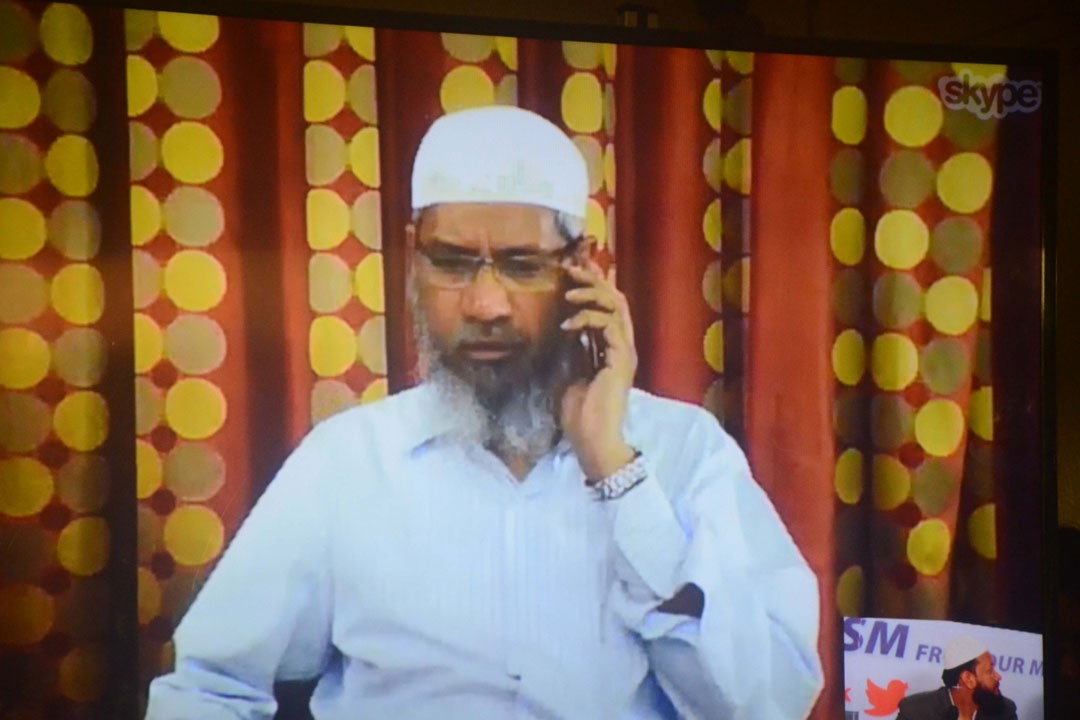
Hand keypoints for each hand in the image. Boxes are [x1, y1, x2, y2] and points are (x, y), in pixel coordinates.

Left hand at [558, 259, 637, 481]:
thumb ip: (574, 351)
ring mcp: (625, 352)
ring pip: (617, 306)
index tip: (571, 272)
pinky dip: (587, 318)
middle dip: (594, 280)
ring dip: (591, 294)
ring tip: (567, 293)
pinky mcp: (622, 359)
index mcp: (613, 350)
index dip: (592, 287)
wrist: (592, 440)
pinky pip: (609, 325)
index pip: (607, 308)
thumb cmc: (580, 415)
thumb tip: (566, 329)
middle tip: (571, 268)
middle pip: (616, 300)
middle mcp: (623, 347)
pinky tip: (567, 325)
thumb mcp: (570, 374)